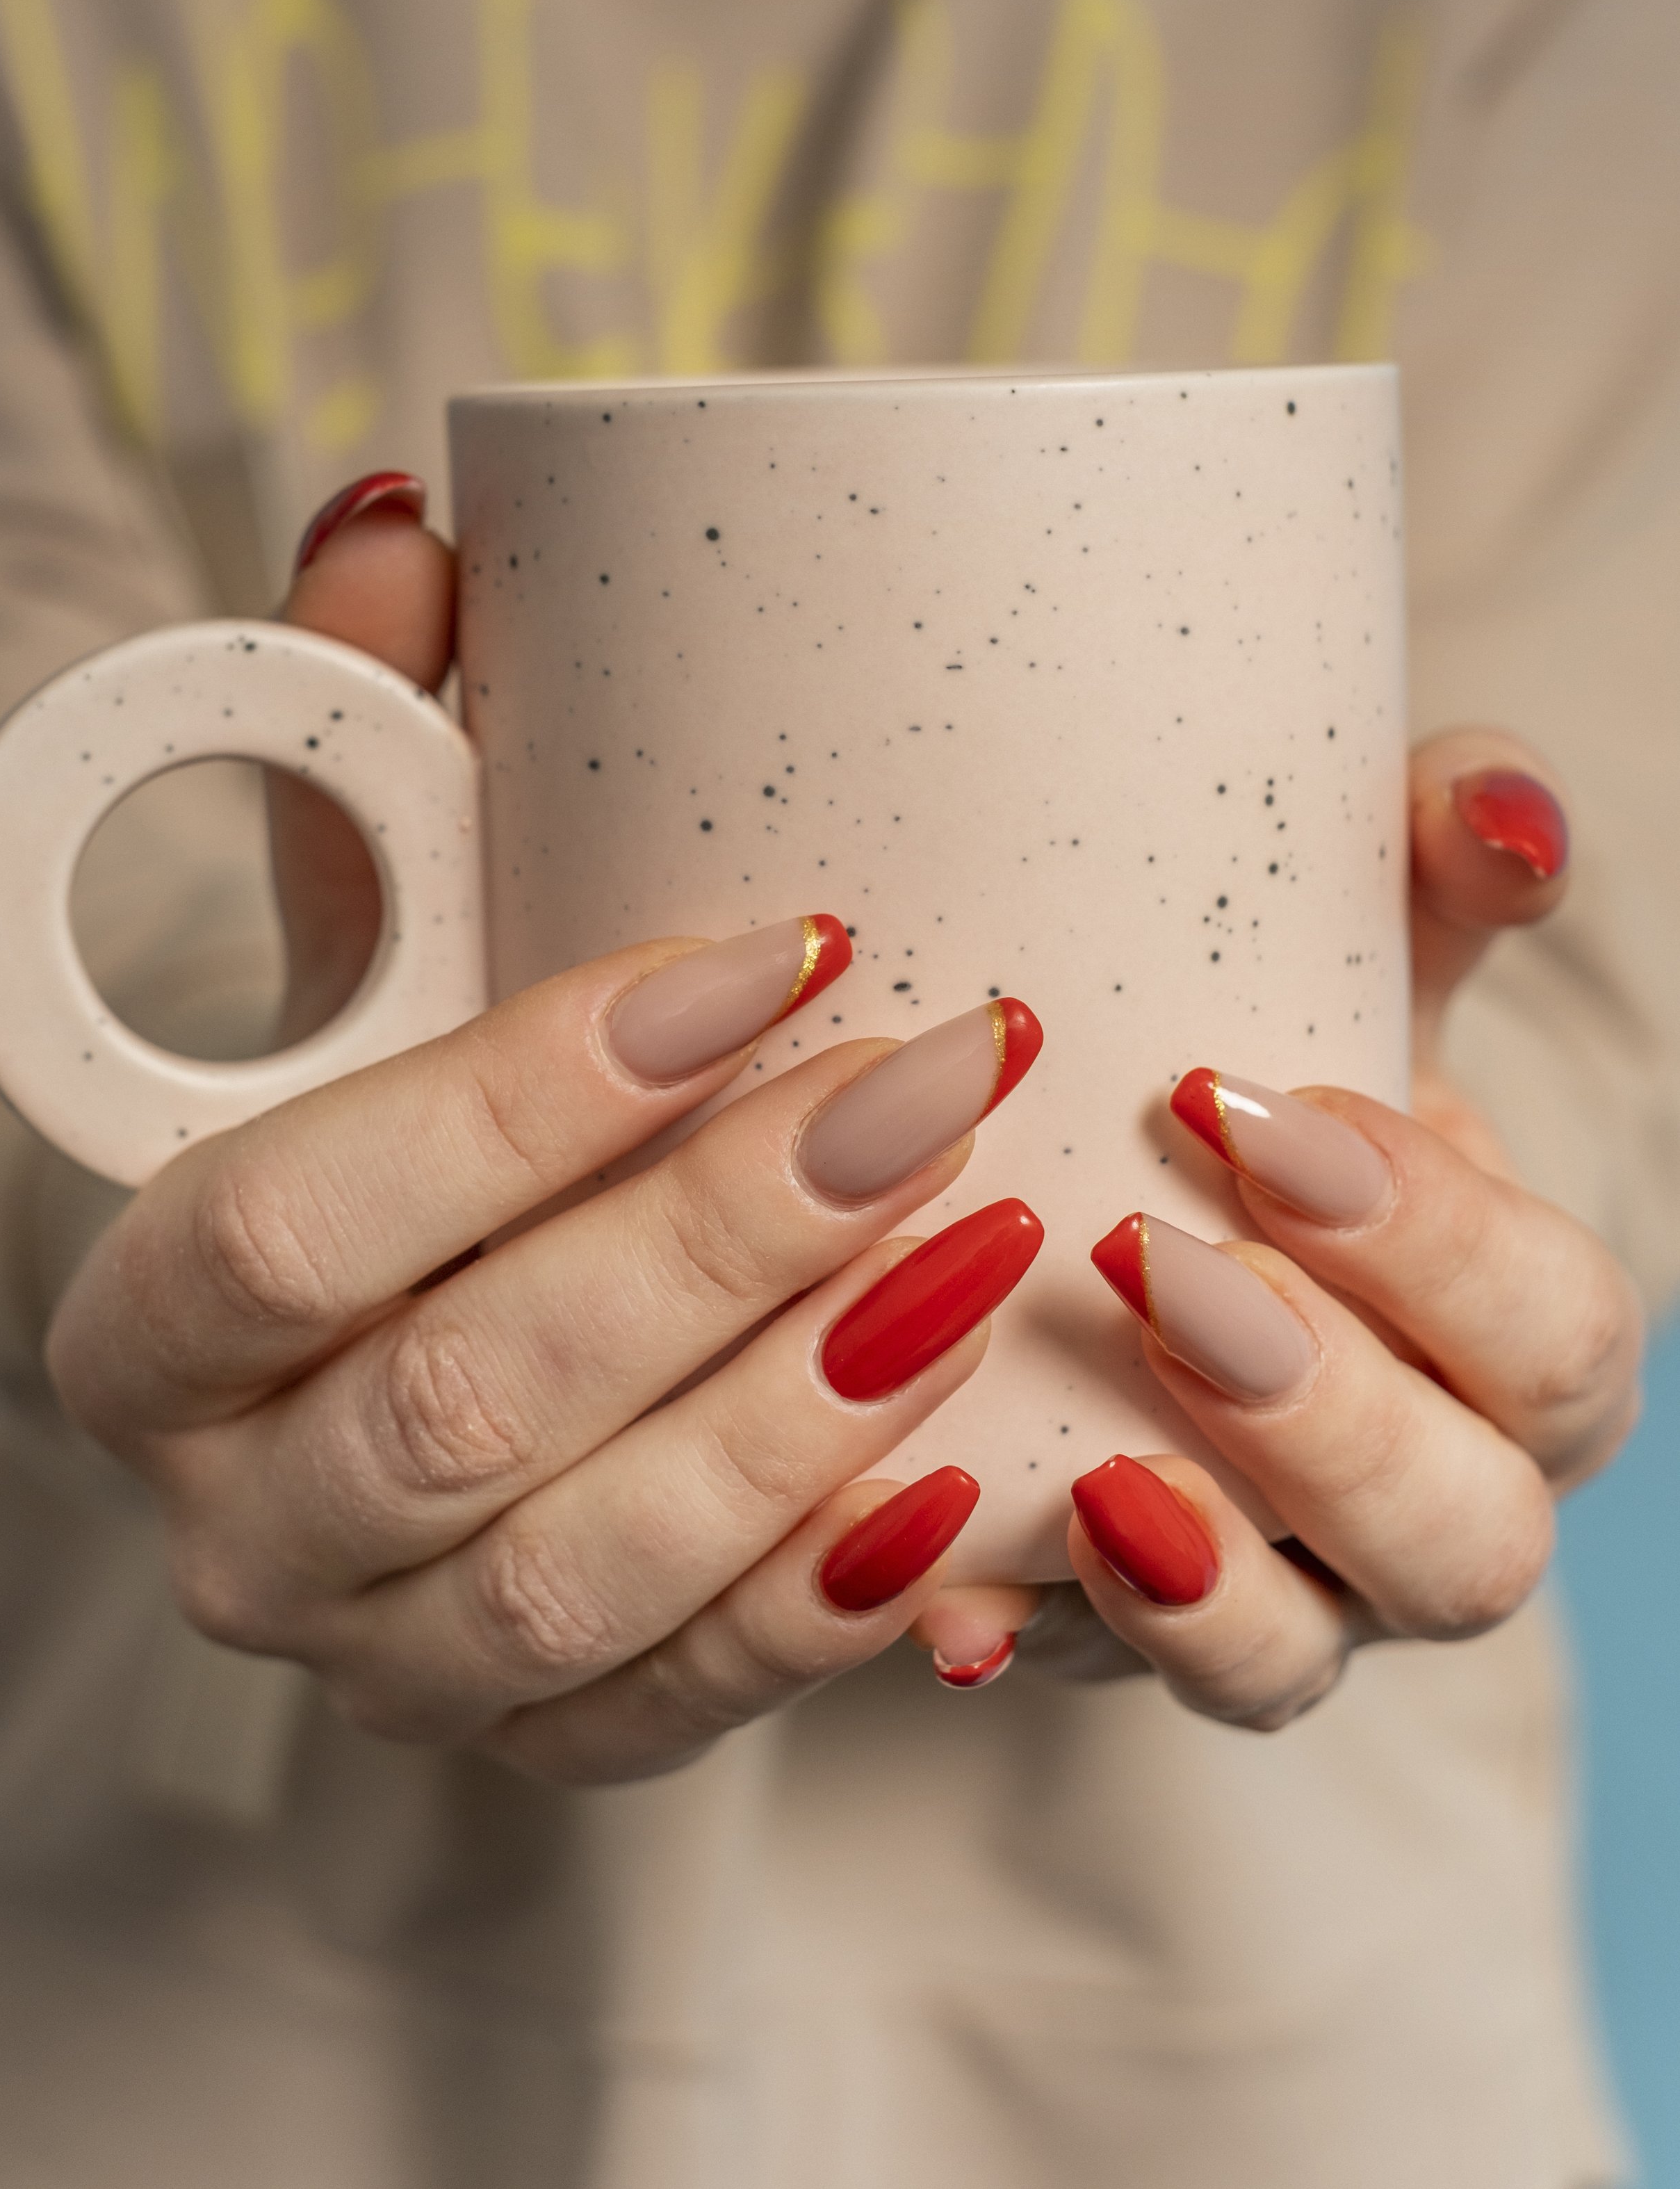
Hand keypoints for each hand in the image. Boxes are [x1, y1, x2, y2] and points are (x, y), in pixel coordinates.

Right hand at [46, 482, 1043, 1783]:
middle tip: (937, 1077)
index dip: (528, 1095)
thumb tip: (403, 527)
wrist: (431, 1351)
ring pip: (579, 1570)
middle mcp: (239, 1511)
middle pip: (461, 1399)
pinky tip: (968, 1480)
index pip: (302, 1221)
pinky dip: (826, 1604)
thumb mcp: (378, 930)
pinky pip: (676, 1707)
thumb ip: (370, 740)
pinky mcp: (533, 1739)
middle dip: (717, 1235)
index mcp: (161, 1313)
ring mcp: (381, 1654)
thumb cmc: (416, 1103)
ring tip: (988, 1240)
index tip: (779, 952)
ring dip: (799, 1409)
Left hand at [920, 738, 1644, 1720]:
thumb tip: (1502, 808)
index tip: (1252, 1111)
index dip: (1442, 1246)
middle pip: (1468, 1538)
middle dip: (1329, 1415)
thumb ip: (1428, 869)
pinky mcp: (1111, 1638)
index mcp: (1514, 1343)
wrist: (1090, 1178)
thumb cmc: (1245, 1071)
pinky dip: (1018, 1640)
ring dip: (1207, 1574)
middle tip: (1157, 1268)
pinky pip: (1079, 1687)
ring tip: (1095, 1469)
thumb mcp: (1340, 954)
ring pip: (1297, 1659)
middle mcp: (1424, 1498)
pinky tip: (937, 1597)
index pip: (1559, 1338)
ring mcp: (1274, 1593)